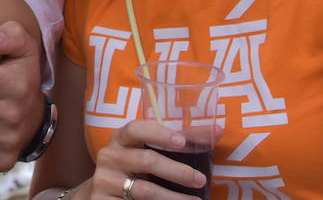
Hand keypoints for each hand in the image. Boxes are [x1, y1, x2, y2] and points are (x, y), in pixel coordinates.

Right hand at [85, 120, 207, 198]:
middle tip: (200, 180)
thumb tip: (218, 130)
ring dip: (174, 198)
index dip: (158, 133)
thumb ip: (179, 142)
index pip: (135, 128)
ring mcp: (105, 181)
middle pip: (146, 161)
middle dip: (177, 171)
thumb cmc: (135, 167)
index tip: (182, 142)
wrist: (105, 193)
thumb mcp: (147, 152)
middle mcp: (109, 156)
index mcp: (120, 138)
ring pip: (144, 191)